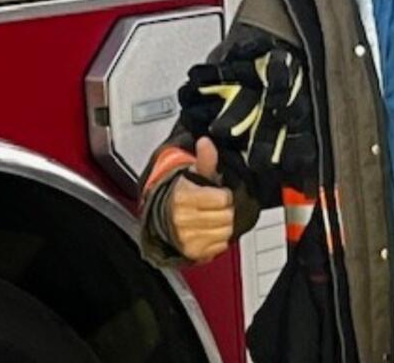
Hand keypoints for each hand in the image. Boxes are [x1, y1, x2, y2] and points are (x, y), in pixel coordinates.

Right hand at [165, 137, 234, 262]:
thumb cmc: (184, 194)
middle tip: (217, 207)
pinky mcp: (192, 252)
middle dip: (226, 210)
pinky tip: (211, 230)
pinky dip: (219, 239)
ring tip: (214, 218)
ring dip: (224, 225)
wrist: (167, 218)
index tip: (219, 193)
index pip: (223, 199)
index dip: (225, 195)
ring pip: (226, 232)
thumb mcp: (195, 174)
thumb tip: (205, 142)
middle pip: (227, 217)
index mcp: (183, 197)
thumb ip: (205, 159)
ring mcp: (187, 237)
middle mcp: (182, 219)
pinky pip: (220, 246)